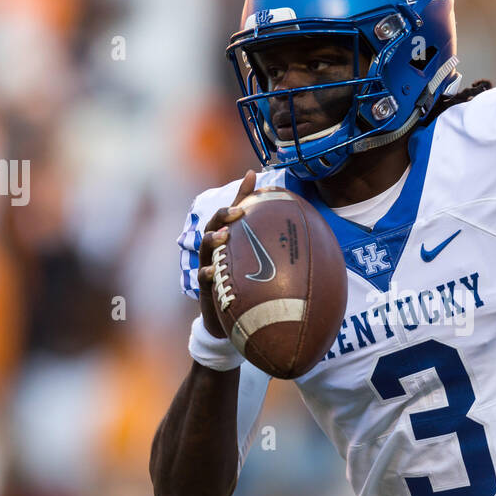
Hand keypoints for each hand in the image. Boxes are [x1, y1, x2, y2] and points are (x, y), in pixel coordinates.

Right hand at [197, 170, 257, 338]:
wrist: (230, 318)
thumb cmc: (244, 282)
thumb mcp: (257, 262)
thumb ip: (269, 241)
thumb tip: (292, 218)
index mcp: (229, 239)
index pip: (234, 212)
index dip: (242, 194)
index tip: (254, 178)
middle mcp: (215, 249)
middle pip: (213, 225)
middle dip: (223, 216)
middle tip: (237, 212)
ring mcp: (208, 265)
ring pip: (205, 248)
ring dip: (213, 239)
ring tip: (224, 235)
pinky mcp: (206, 287)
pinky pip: (203, 278)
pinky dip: (207, 273)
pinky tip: (213, 271)